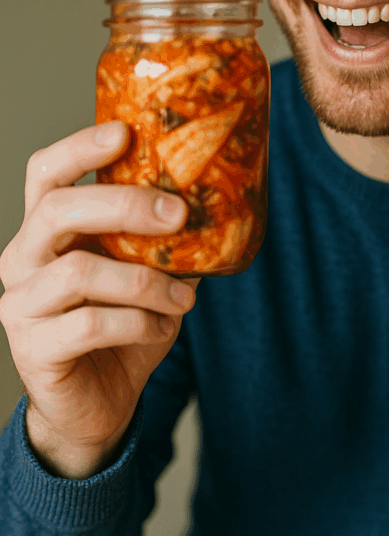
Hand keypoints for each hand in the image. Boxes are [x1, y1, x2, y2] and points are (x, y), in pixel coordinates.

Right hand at [0, 121, 195, 478]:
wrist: (98, 403)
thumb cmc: (122, 326)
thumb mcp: (144, 273)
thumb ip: (160, 239)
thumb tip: (219, 197)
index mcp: (46, 231)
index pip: (45, 172)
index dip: (79, 146)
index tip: (125, 132)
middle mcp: (22, 259)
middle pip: (58, 210)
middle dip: (123, 204)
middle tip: (178, 213)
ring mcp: (21, 305)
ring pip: (80, 272)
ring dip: (146, 281)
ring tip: (186, 296)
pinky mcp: (33, 348)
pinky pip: (89, 324)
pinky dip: (137, 321)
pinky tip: (162, 325)